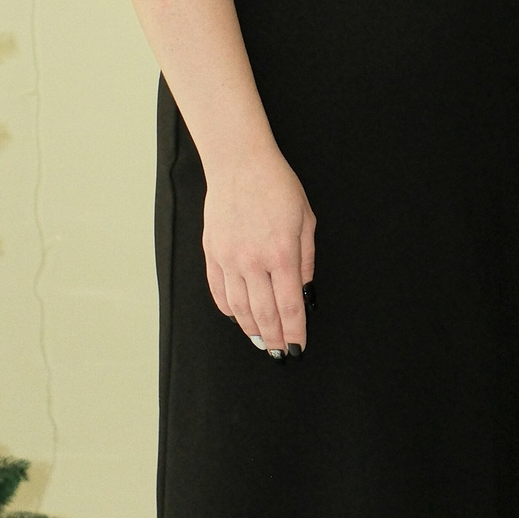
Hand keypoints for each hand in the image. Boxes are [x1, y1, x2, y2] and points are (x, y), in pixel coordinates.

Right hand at [202, 145, 315, 353]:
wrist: (239, 163)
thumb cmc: (278, 187)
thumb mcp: (306, 220)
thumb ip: (306, 260)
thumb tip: (305, 292)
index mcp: (281, 254)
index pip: (289, 306)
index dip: (294, 332)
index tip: (298, 347)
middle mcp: (253, 261)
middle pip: (264, 313)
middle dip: (274, 338)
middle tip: (280, 353)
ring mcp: (228, 258)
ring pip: (238, 307)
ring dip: (251, 329)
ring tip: (261, 341)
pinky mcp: (212, 252)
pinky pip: (219, 290)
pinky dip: (228, 309)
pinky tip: (237, 318)